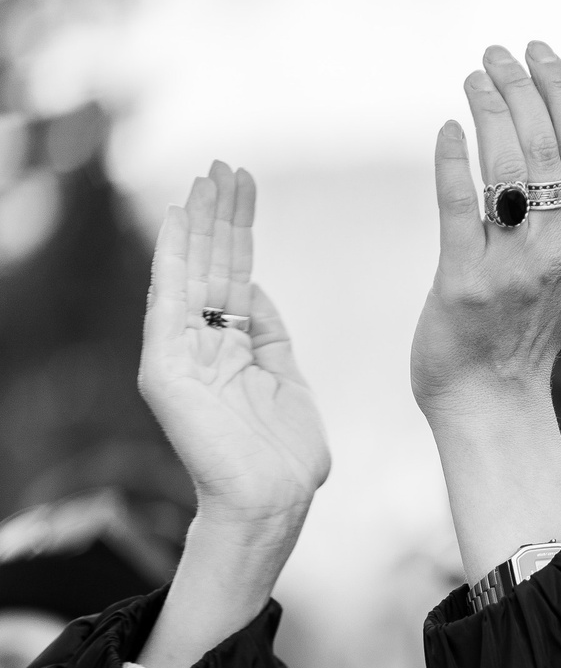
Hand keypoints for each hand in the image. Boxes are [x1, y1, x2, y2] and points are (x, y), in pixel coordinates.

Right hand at [137, 162, 327, 534]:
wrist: (274, 502)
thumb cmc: (285, 455)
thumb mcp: (286, 379)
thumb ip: (268, 334)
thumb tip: (253, 287)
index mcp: (229, 346)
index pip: (232, 272)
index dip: (239, 228)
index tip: (245, 185)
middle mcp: (198, 343)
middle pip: (210, 264)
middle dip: (219, 213)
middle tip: (227, 165)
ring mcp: (179, 354)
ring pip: (189, 272)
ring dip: (198, 222)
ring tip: (207, 177)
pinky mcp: (166, 366)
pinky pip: (169, 300)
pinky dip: (175, 257)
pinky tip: (182, 218)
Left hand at [411, 41, 560, 419]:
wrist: (491, 401)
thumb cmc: (530, 331)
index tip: (539, 52)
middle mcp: (559, 251)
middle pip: (550, 151)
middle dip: (522, 91)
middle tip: (496, 54)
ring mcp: (514, 268)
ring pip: (509, 172)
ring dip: (490, 113)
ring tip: (473, 77)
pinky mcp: (464, 284)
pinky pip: (460, 210)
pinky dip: (454, 164)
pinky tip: (447, 130)